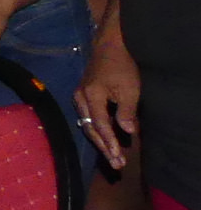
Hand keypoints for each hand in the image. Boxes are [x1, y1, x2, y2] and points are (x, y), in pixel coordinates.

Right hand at [74, 32, 141, 170]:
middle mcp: (80, 98)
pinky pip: (87, 116)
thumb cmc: (121, 65)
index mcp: (91, 97)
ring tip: (112, 154)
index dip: (110, 143)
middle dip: (104, 147)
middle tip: (116, 164)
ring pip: (87, 123)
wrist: (110, 45)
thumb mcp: (129, 89)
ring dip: (100, 140)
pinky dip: (96, 129)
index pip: (100, 126)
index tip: (119, 158)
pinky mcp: (83, 94)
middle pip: (90, 128)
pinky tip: (104, 136)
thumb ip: (126, 111)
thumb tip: (127, 132)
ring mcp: (80, 96)